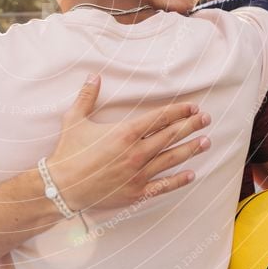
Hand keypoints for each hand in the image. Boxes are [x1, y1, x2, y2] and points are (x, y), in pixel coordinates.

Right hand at [46, 74, 210, 211]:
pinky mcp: (136, 192)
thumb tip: (93, 76)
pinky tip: (191, 174)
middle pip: (170, 136)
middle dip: (190, 126)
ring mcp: (138, 174)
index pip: (159, 119)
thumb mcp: (74, 120)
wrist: (61, 187)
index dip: (178, 112)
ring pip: (171, 159)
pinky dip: (178, 180)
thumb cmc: (67, 153)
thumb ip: (86, 96)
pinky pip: (163, 186)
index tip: (192, 107)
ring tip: (206, 142)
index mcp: (125, 133)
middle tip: (206, 119)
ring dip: (190, 149)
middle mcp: (136, 153)